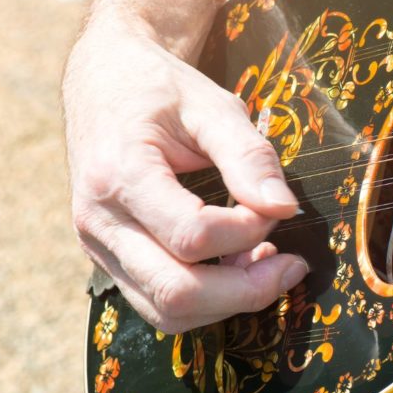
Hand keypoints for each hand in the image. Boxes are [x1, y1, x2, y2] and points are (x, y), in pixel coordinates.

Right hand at [66, 18, 307, 333]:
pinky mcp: (111, 260)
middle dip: (247, 290)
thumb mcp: (212, 106)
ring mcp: (99, 247)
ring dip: (228, 302)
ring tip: (268, 264)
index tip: (276, 207)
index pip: (193, 235)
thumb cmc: (160, 89)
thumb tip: (285, 209)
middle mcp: (100, 221)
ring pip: (166, 312)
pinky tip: (238, 266)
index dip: (249, 231)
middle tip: (293, 264)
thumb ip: (249, 156)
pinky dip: (207, 300)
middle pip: (177, 291)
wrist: (103, 80)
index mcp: (120, 174)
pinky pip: (158, 304)